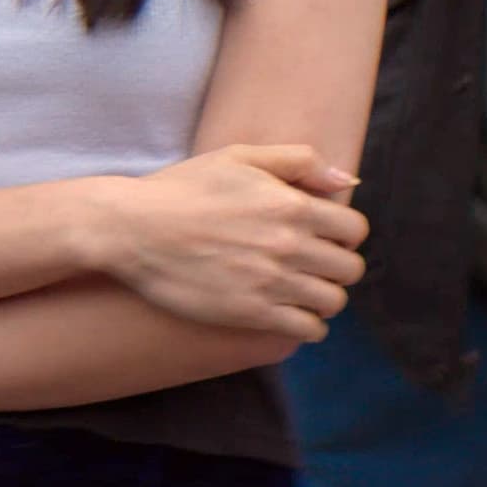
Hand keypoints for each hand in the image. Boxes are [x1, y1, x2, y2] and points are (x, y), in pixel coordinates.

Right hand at [81, 143, 368, 339]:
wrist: (131, 228)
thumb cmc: (181, 189)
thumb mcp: (237, 157)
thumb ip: (298, 161)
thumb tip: (346, 181)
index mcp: (290, 204)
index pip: (354, 229)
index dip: (344, 234)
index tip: (325, 238)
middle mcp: (288, 244)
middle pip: (349, 268)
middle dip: (336, 266)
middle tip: (312, 266)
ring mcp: (271, 281)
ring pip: (333, 302)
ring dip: (323, 297)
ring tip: (300, 291)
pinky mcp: (251, 312)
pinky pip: (307, 329)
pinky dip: (307, 325)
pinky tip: (288, 313)